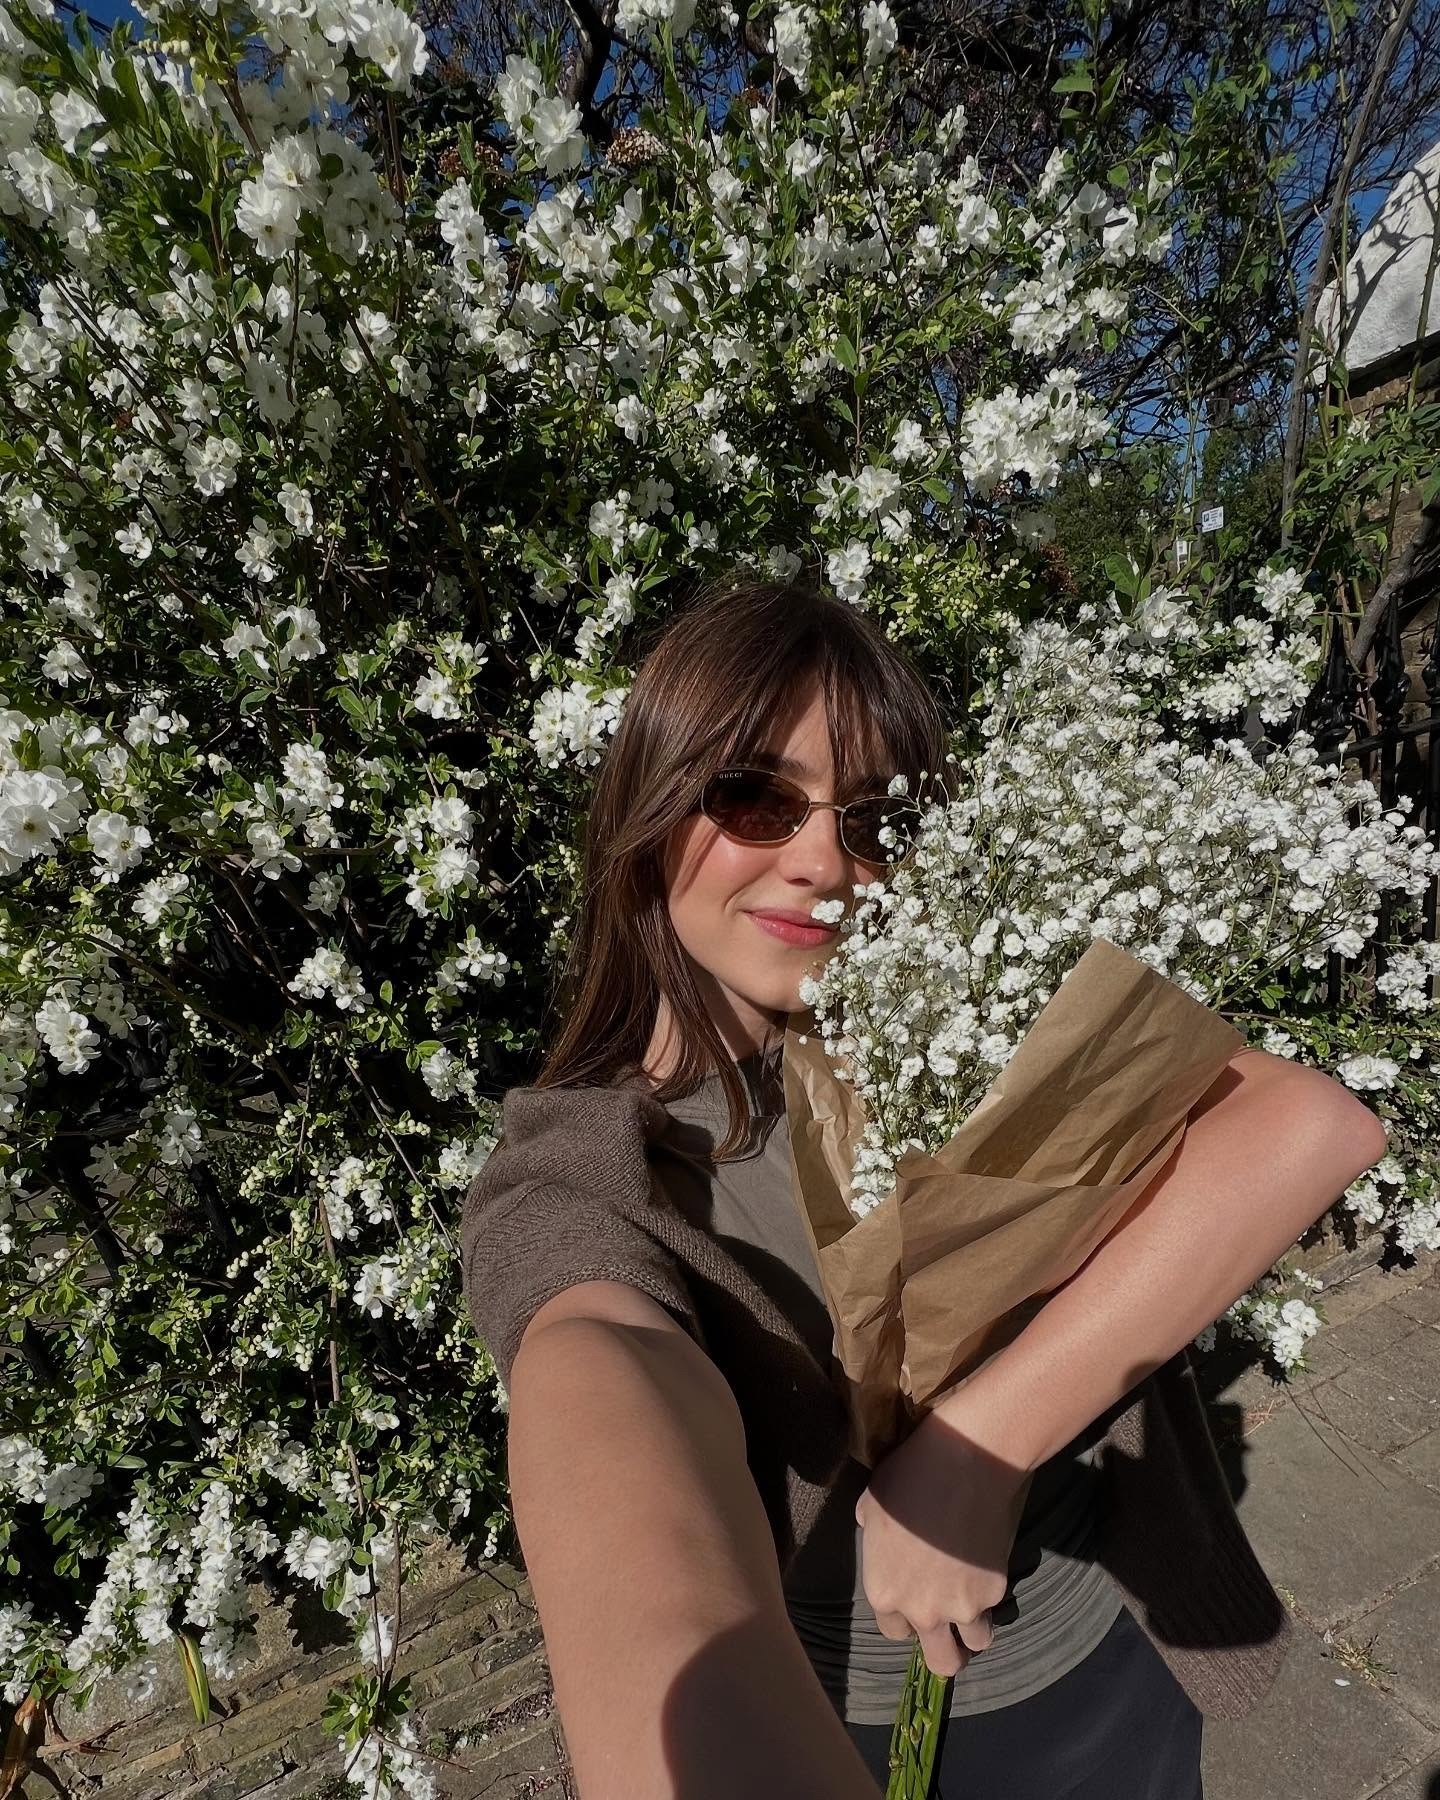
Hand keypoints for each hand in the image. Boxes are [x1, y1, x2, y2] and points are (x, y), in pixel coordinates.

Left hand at [854, 1392, 1032, 1679]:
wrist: (964, 1463)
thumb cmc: (909, 1475)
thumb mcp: (872, 1504)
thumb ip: (872, 1535)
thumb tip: (878, 1537)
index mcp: (884, 1593)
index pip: (893, 1630)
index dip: (904, 1614)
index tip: (914, 1596)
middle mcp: (922, 1611)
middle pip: (939, 1662)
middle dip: (943, 1649)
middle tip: (948, 1625)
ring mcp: (961, 1606)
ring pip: (973, 1645)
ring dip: (973, 1630)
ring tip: (973, 1602)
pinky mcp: (994, 1591)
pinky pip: (993, 1608)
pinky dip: (991, 1596)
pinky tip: (987, 1566)